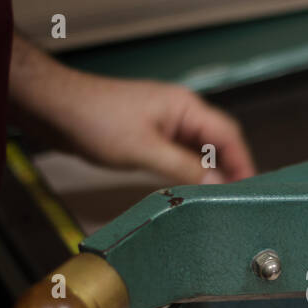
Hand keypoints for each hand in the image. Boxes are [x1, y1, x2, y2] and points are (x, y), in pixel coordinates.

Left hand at [9, 35, 254, 184]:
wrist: (55, 108)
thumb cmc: (93, 117)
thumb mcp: (145, 150)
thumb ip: (184, 168)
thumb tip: (216, 185)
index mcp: (185, 107)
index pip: (229, 135)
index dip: (245, 163)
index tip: (252, 189)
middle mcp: (179, 113)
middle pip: (218, 144)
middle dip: (230, 171)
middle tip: (236, 200)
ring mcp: (164, 124)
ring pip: (199, 152)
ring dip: (208, 174)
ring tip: (216, 200)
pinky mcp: (150, 136)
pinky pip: (179, 155)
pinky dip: (188, 173)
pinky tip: (188, 190)